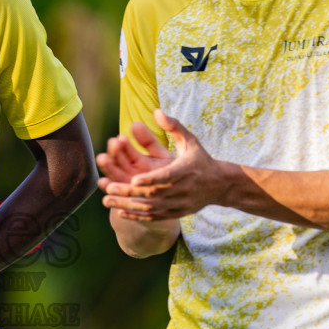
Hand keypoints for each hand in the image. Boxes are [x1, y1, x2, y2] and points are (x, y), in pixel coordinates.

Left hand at [101, 109, 233, 220]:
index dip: (151, 179)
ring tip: (107, 201)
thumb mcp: (190, 140)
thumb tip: (156, 111)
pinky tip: (120, 212)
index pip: (167, 176)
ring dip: (128, 205)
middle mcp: (184, 189)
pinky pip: (155, 217)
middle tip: (109, 188)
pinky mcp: (178, 213)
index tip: (134, 179)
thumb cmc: (200, 159)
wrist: (221, 185)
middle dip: (130, 192)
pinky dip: (137, 216)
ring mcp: (181, 203)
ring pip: (152, 208)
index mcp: (187, 170)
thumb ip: (173, 126)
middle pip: (155, 194)